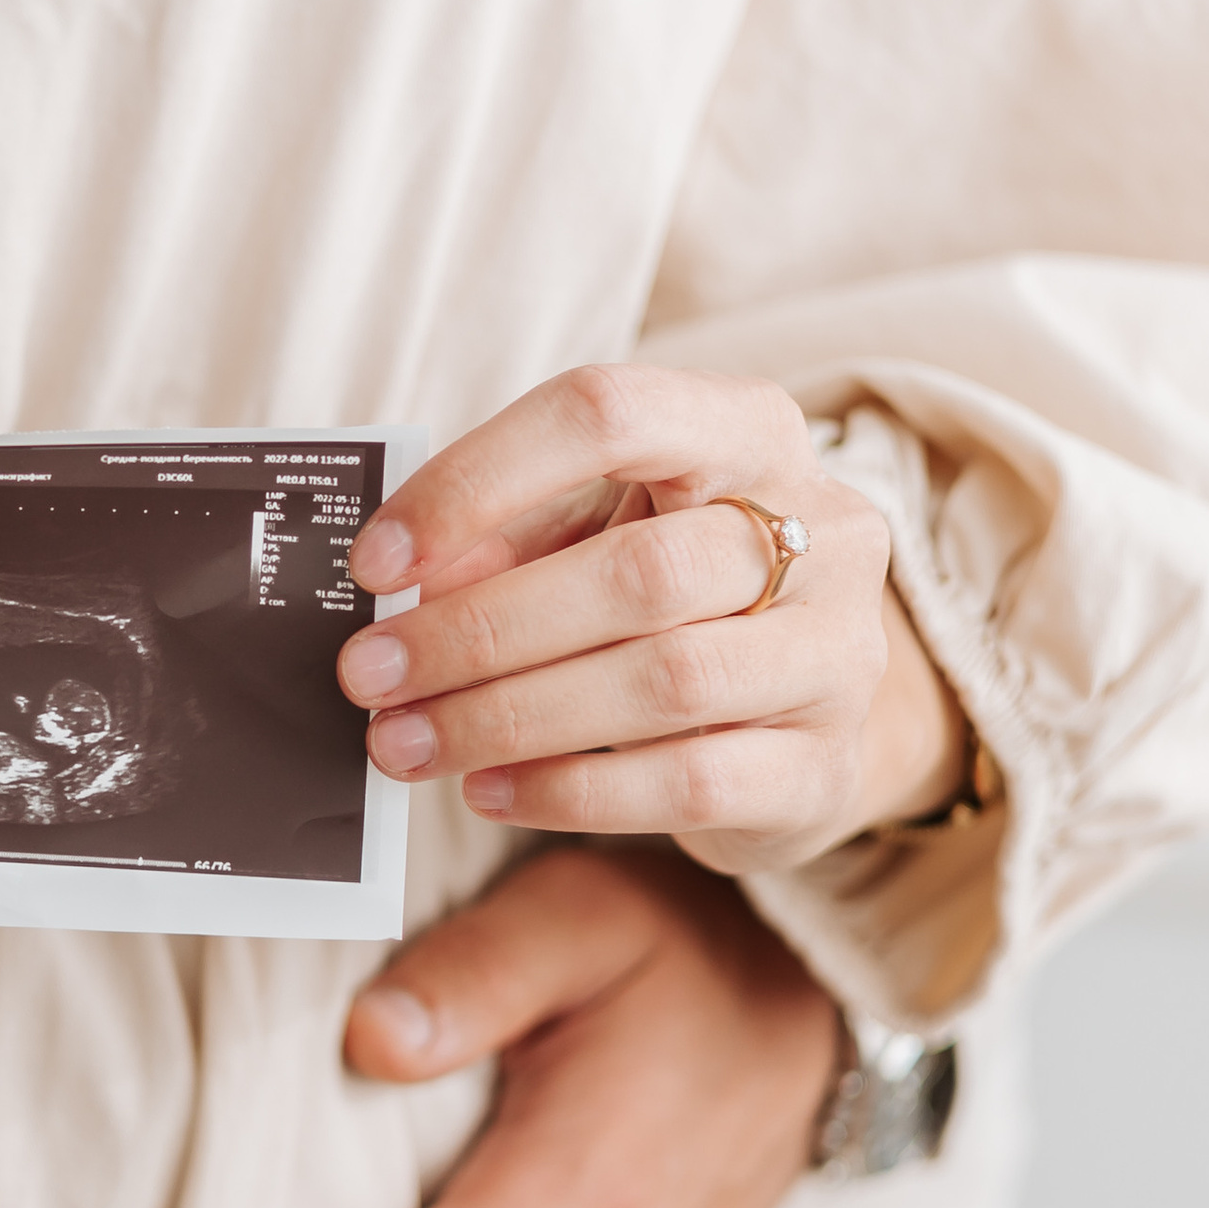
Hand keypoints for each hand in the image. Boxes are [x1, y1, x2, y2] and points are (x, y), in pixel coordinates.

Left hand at [335, 364, 964, 872]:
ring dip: (508, 717)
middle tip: (370, 675)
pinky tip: (488, 791)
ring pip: (665, 682)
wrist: (807, 707)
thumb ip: (510, 547)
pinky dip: (570, 791)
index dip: (479, 481)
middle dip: (481, 630)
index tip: (377, 561)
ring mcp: (837, 653)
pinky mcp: (826, 767)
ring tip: (409, 742)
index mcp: (748, 429)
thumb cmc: (679, 596)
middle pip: (639, 571)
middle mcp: (822, 530)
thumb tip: (397, 596)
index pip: (608, 416)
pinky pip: (689, 783)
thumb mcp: (599, 533)